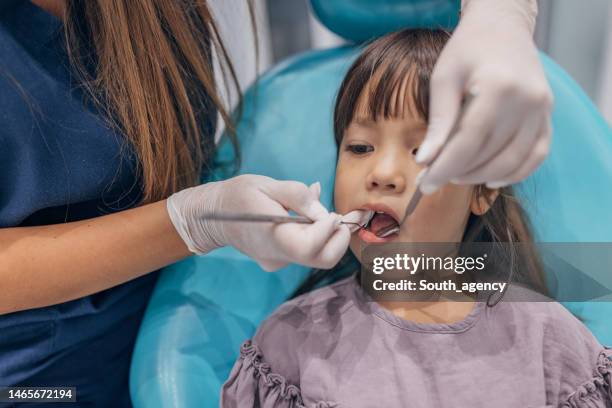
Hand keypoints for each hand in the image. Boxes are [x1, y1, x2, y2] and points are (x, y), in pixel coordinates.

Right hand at [166, 174, 350, 270]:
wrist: (213, 217)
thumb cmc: (239, 196)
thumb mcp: (267, 185)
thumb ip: (297, 195)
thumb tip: (323, 210)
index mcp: (273, 237)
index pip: (311, 247)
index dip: (328, 229)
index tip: (330, 212)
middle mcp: (278, 256)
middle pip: (323, 259)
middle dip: (339, 239)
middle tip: (336, 216)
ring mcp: (279, 262)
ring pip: (318, 256)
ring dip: (328, 236)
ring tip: (316, 212)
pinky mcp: (280, 261)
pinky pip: (307, 252)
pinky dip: (316, 237)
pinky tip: (304, 219)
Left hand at [415, 0, 552, 192]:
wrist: (503, 28)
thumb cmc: (467, 50)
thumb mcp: (444, 80)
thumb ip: (439, 122)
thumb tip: (425, 161)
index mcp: (498, 87)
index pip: (469, 142)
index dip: (445, 168)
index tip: (424, 184)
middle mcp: (527, 100)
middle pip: (489, 155)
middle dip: (457, 174)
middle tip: (432, 179)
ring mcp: (542, 110)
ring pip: (513, 162)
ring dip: (481, 177)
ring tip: (455, 175)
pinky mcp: (548, 116)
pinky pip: (536, 156)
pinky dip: (514, 174)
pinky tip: (490, 179)